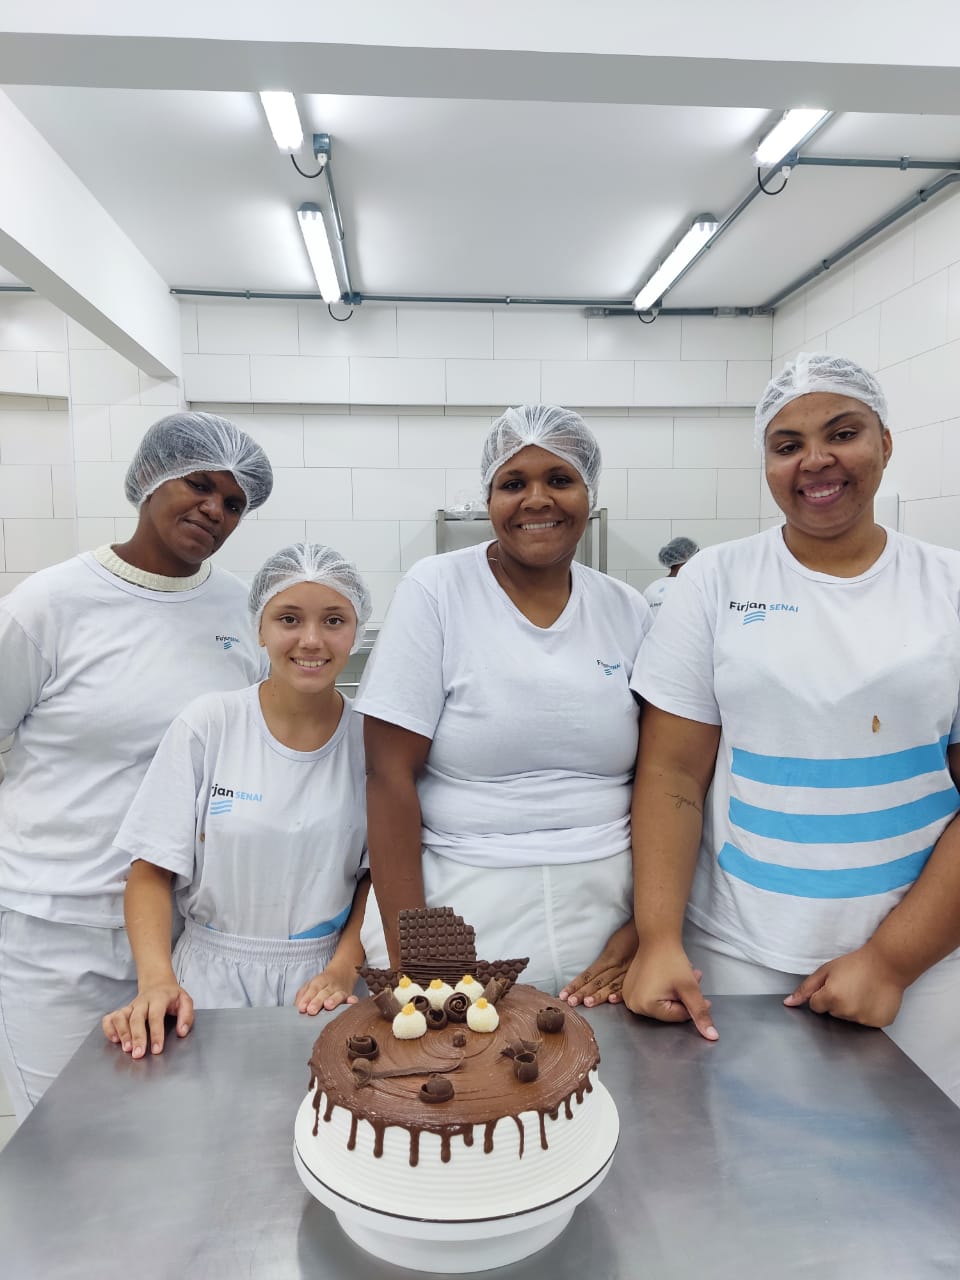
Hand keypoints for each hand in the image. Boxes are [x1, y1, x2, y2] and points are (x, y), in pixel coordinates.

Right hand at [102, 981, 193, 1057]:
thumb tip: (182, 1032)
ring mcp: (131, 1006)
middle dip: (137, 1037)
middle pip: (136, 1018)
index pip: (156, 1016)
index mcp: (159, 998)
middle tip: (138, 1054)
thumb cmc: (172, 996)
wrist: (158, 983)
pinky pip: (110, 1018)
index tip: (157, 1050)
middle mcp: (142, 1002)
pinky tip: (114, 1039)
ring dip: (122, 1033)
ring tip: (126, 1049)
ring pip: (120, 1017)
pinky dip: (109, 1028)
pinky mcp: (123, 1011)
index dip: (156, 1033)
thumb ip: (186, 1016)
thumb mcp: (185, 1000)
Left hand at [296, 963, 359, 1014]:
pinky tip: (352, 1002)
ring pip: (337, 995)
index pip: (312, 989)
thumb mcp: (310, 985)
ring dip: (333, 1000)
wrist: (342, 972)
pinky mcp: (350, 996)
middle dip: (317, 1001)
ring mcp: (341, 990)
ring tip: (328, 1006)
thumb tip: (297, 1008)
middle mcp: (331, 986)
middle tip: (311, 1010)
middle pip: (323, 993)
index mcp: (319, 982)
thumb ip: (302, 995)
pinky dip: (352, 1000)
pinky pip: (352, 998)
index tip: (302, 1008)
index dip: (307, 998)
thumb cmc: (322, 984)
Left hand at [559, 920, 637, 1006]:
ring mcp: (627, 971)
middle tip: (570, 1002)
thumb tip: (592, 974)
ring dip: (598, 995)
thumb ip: (605, 960)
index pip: (588, 974)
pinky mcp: (637, 975)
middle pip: (596, 981)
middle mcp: (616, 966)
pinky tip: (612, 1000)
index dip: (576, 984)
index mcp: (608, 958)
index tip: (563, 994)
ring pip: (609, 985)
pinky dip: (620, 993)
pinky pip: (628, 985)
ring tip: (587, 1003)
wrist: (651, 931)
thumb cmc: (631, 936)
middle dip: (582, 993)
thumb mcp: (615, 944)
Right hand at [621, 941, 717, 1040]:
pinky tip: (670, 977)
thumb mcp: (689, 988)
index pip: (677, 1016)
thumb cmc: (672, 960)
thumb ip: (700, 1013)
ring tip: (685, 976)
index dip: (692, 1006)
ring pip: (661, 1002)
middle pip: (668, 1010)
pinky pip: (651, 995)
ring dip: (676, 993)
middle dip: (683, 998)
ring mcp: (629, 996)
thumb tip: (712, 1037)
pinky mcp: (629, 988)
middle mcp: (633, 1004)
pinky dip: (664, 989)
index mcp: (646, 1006)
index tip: (701, 995)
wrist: (657, 937)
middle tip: (693, 981)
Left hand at [784, 943, 906, 1026]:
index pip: (815, 1006)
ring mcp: (864, 1020)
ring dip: (851, 1009)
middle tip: (849, 987)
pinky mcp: (879, 1023)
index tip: (833, 985)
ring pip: (848, 1019)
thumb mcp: (826, 970)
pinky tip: (872, 999)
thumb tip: (788, 1003)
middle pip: (832, 1013)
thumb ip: (805, 989)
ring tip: (861, 992)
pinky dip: (867, 1013)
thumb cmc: (856, 964)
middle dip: (836, 1002)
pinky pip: (866, 1023)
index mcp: (832, 997)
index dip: (822, 995)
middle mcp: (847, 1011)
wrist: (887, 964)